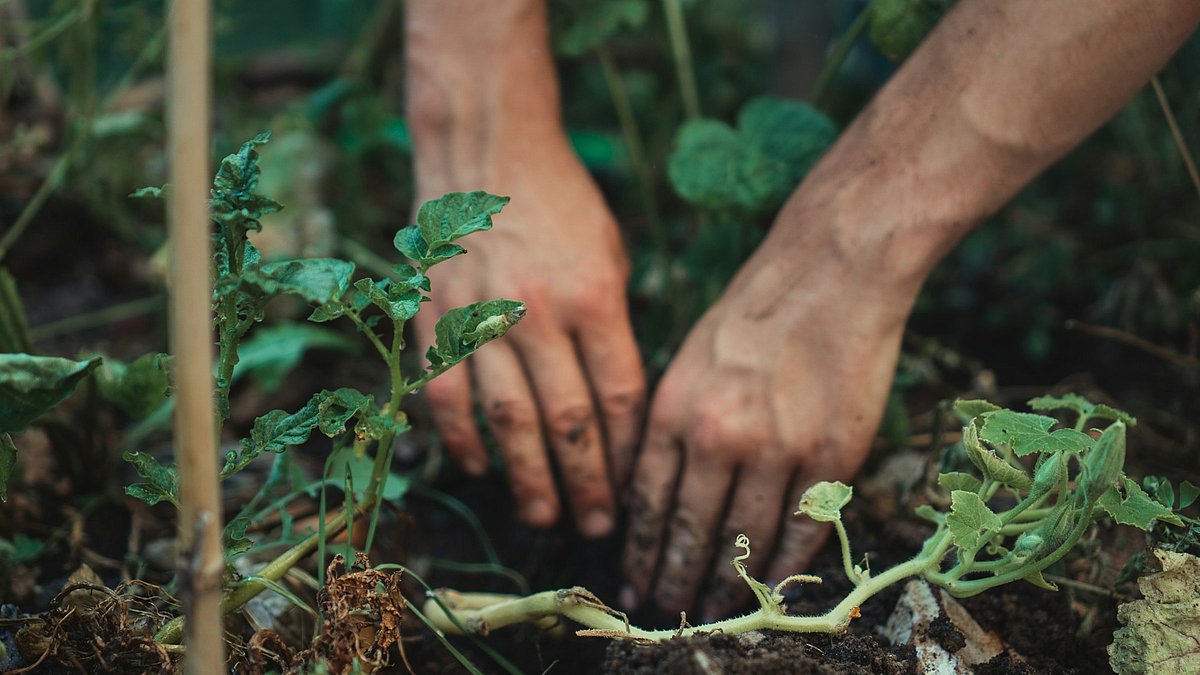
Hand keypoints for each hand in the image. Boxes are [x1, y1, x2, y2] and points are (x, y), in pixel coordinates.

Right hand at [413, 134, 644, 537]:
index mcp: (595, 297)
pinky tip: (479, 469)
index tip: (636, 489)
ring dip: (526, 478)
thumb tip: (618, 405)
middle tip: (597, 529)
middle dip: (586, 483)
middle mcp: (538, 313)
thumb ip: (614, 327)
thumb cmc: (562, 203)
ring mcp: (481, 316)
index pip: (618, 396)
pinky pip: (447, 393)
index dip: (628, 452)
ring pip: (507, 420)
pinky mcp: (436, 317)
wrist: (486, 149)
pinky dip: (462, 438)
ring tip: (544, 517)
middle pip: (568, 421)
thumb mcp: (610, 254)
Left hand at [620, 204, 918, 619]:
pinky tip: (770, 590)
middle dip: (674, 578)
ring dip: (726, 584)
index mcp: (673, 409)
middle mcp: (717, 436)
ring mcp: (777, 450)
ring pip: (744, 541)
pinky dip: (784, 568)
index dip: (640, 551)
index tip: (634, 581)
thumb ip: (670, 423)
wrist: (831, 270)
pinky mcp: (830, 456)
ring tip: (713, 609)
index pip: (647, 502)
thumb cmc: (755, 308)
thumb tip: (653, 489)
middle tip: (666, 609)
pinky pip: (801, 531)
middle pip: (689, 531)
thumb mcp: (688, 358)